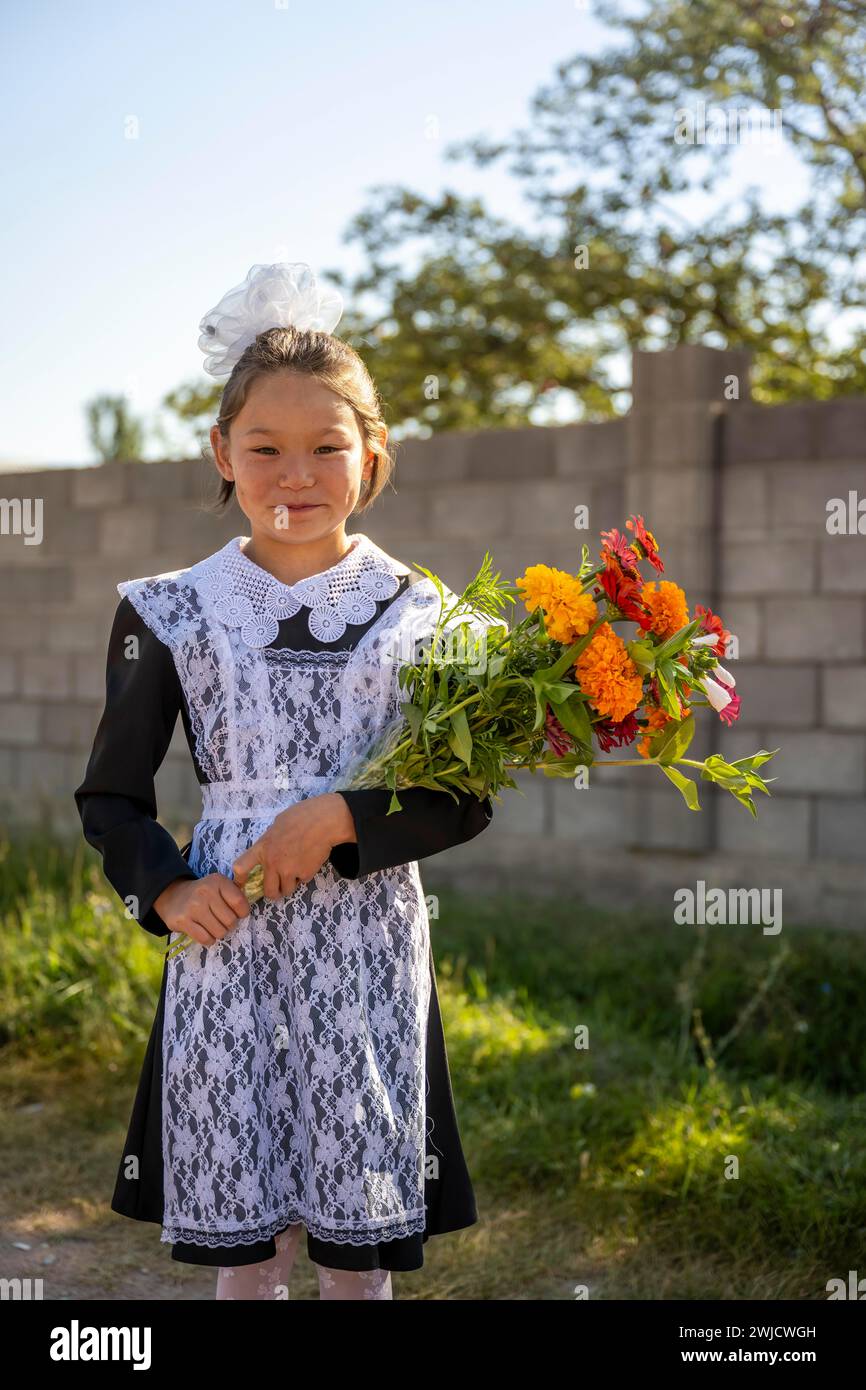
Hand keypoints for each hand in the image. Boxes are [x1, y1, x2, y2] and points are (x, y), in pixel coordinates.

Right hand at [154, 874, 250, 946]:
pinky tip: (204, 931)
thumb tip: (247, 909)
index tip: (237, 913)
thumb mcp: (219, 886)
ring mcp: (193, 907)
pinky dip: (208, 940)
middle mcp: (205, 892)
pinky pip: (206, 939)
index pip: (239, 902)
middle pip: (231, 921)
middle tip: (221, 920)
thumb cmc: (204, 894)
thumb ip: (235, 893)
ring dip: (219, 933)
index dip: (242, 912)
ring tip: (212, 925)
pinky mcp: (183, 921)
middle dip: (229, 925)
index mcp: (218, 881)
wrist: (173, 896)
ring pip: (219, 932)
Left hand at [232, 793, 355, 901]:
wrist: (324, 821)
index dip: (238, 879)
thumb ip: (270, 840)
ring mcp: (289, 870)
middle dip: (274, 892)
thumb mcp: (277, 825)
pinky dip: (305, 875)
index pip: (241, 867)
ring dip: (291, 884)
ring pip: (287, 890)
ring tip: (297, 869)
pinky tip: (309, 860)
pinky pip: (302, 881)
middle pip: (268, 891)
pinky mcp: (305, 874)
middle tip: (278, 887)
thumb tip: (268, 849)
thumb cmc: (301, 816)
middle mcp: (273, 862)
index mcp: (263, 847)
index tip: (241, 884)